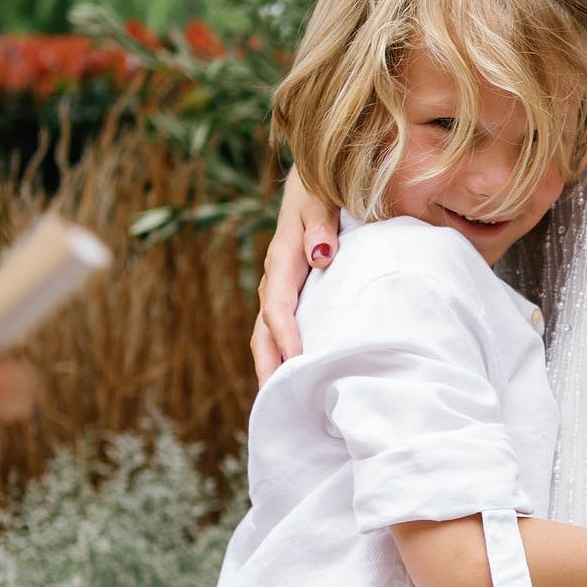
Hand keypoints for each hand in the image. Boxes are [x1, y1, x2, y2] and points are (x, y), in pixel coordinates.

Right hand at [252, 166, 339, 385]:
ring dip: (272, 368)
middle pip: (263, 331)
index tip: (297, 362)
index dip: (285, 334)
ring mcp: (279, 291)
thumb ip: (321, 225)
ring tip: (281, 404)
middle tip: (274, 404)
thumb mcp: (322, 198)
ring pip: (267, 336)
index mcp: (282, 259)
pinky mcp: (290, 297)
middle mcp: (274, 280)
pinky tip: (296, 379)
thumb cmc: (322, 190)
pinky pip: (280, 331)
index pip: (277, 304)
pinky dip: (283, 357)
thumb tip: (320, 256)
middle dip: (267, 367)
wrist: (314, 182)